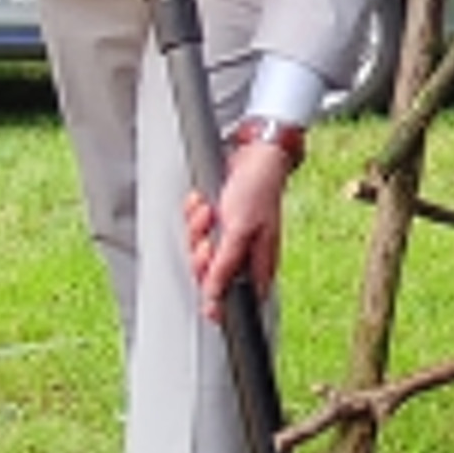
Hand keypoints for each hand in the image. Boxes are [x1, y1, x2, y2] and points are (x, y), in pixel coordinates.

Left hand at [184, 140, 289, 311]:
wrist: (254, 154)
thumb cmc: (258, 189)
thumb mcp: (239, 231)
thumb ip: (225, 266)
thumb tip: (214, 296)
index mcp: (258, 265)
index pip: (236, 298)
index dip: (217, 297)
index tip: (207, 288)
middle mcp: (244, 255)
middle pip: (209, 275)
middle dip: (202, 254)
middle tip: (208, 241)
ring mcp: (228, 239)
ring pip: (199, 250)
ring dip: (198, 229)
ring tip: (209, 212)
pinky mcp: (217, 224)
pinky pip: (195, 229)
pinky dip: (195, 214)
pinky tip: (205, 204)